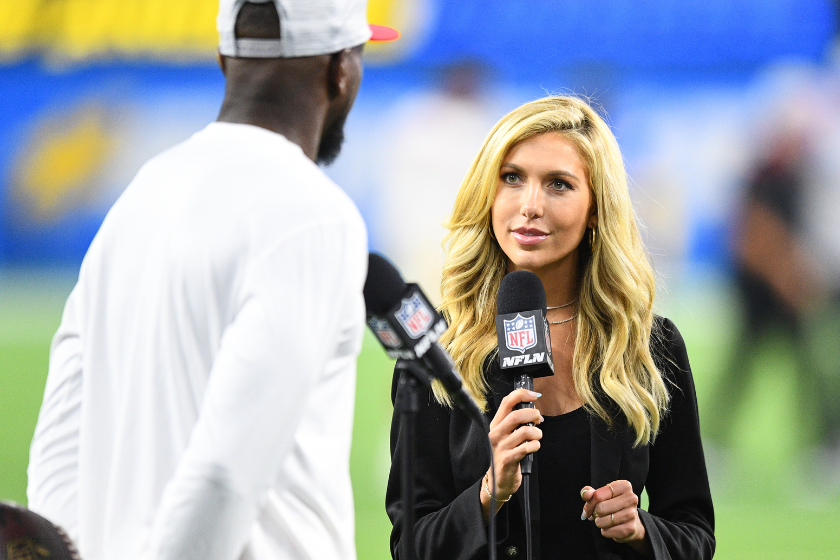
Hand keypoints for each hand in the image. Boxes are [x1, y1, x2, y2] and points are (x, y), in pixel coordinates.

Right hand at [481, 389, 541, 517]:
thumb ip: (515, 422)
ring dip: (537, 433)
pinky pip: (527, 447)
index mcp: (496, 424)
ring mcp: (501, 447)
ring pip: (524, 431)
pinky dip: (535, 445)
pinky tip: (534, 447)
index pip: (506, 402)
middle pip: (516, 415)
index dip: (521, 394)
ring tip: (537, 437)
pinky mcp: (508, 459)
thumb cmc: (506, 454)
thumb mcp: (507, 435)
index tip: (534, 395)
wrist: (499, 480)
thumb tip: (533, 409)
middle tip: (539, 419)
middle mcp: (496, 434)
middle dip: (533, 414)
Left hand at [580, 481, 646, 547]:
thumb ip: (589, 492)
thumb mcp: (601, 494)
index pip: (598, 495)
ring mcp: (632, 514)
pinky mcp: (630, 528)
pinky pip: (607, 532)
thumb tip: (586, 495)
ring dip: (599, 522)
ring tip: (604, 520)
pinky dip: (604, 531)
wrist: (631, 521)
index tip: (589, 507)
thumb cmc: (612, 504)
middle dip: (594, 513)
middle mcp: (631, 498)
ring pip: (602, 521)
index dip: (589, 503)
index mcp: (624, 486)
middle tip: (597, 514)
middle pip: (600, 508)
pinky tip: (610, 527)